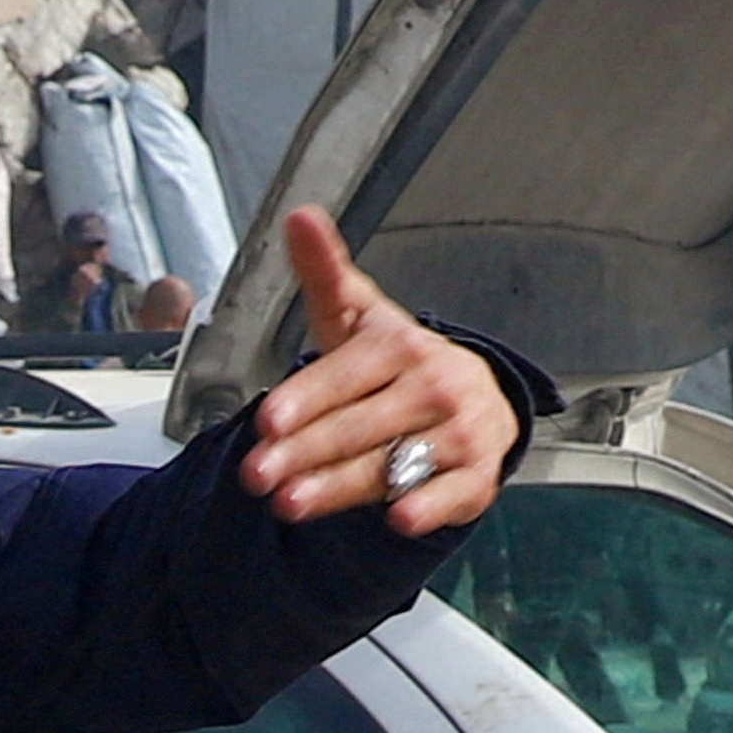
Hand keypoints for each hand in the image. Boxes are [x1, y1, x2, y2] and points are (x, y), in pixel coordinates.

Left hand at [238, 207, 518, 536]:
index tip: (267, 421)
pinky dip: (428, 506)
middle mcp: (433, 386)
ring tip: (291, 502)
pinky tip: (398, 517)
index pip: (344, 375)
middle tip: (256, 474)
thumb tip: (298, 216)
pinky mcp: (475, 475)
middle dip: (303, 453)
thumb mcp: (358, 317)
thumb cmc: (397, 364)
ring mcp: (458, 432)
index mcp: (400, 346)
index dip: (305, 399)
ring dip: (341, 486)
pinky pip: (449, 493)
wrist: (474, 399)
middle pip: (358, 425)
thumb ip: (324, 273)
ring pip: (390, 463)